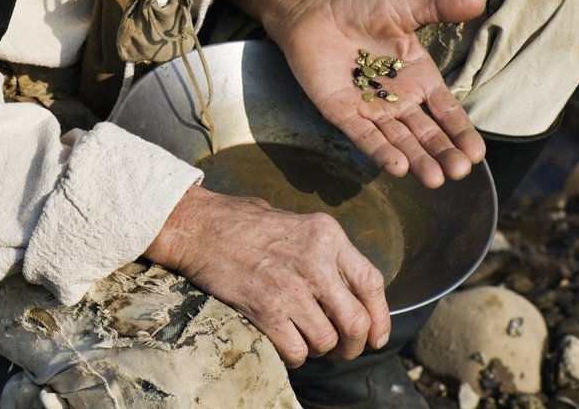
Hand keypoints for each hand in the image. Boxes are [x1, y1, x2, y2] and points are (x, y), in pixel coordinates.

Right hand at [145, 185, 390, 367]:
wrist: (198, 227)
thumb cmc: (240, 222)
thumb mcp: (294, 221)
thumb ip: (323, 251)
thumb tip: (346, 289)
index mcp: (327, 235)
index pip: (372, 283)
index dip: (381, 318)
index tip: (377, 337)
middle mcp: (315, 261)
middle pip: (356, 322)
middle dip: (352, 345)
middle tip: (341, 349)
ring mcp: (290, 287)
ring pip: (326, 341)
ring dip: (319, 350)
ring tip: (304, 340)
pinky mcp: (265, 309)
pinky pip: (296, 351)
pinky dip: (294, 356)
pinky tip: (284, 344)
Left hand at [238, 0, 486, 187]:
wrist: (313, 11)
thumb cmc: (359, 9)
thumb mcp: (404, 8)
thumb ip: (440, 8)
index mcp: (419, 79)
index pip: (446, 112)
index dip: (461, 132)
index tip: (478, 154)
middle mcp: (398, 100)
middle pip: (425, 133)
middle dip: (443, 153)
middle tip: (459, 172)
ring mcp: (370, 109)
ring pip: (398, 140)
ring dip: (416, 160)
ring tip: (435, 179)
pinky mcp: (342, 112)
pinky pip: (364, 136)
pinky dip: (380, 152)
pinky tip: (398, 169)